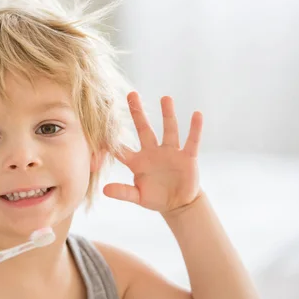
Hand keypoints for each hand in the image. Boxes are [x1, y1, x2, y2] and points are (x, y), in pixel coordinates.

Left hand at [103, 92, 202, 213]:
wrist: (179, 204)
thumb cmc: (155, 198)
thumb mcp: (138, 197)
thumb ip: (123, 192)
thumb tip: (104, 190)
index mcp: (138, 162)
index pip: (121, 149)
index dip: (111, 140)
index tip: (101, 125)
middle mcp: (152, 152)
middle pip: (144, 129)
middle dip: (138, 113)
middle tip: (131, 94)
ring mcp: (170, 153)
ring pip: (169, 129)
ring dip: (167, 114)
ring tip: (165, 97)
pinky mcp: (187, 157)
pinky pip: (191, 140)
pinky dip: (195, 129)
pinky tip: (197, 114)